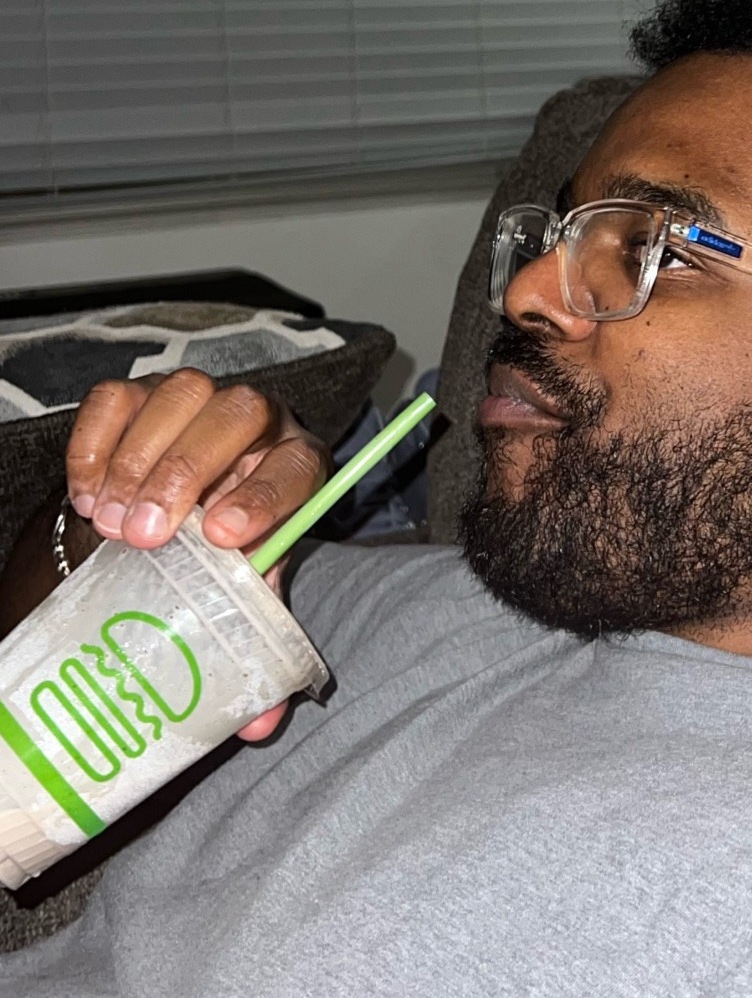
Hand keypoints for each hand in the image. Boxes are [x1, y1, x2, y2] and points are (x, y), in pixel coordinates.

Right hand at [65, 370, 331, 740]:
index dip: (267, 496)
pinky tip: (86, 496)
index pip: (298, 468)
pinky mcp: (141, 392)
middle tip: (146, 536)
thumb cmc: (222, 551)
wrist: (176, 512)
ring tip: (112, 525)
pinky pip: (117, 396)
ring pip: (180, 394)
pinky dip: (95, 443)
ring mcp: (198, 398)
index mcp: (298, 465)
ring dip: (140, 460)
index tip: (226, 538)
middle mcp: (258, 420)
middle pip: (239, 413)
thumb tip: (261, 725)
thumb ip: (255, 641)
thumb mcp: (244, 588)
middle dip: (188, 471)